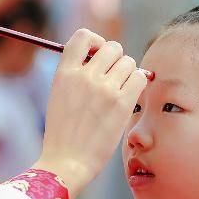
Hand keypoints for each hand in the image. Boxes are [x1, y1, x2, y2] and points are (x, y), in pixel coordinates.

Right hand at [33, 29, 148, 195]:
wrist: (66, 162)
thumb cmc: (63, 133)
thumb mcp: (58, 95)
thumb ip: (76, 74)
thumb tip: (99, 56)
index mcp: (65, 72)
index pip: (83, 36)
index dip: (95, 42)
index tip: (96, 56)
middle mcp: (85, 76)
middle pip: (113, 47)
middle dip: (115, 59)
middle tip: (112, 77)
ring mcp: (104, 89)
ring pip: (129, 62)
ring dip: (128, 73)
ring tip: (119, 91)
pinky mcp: (121, 104)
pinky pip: (140, 78)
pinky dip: (138, 84)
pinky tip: (129, 98)